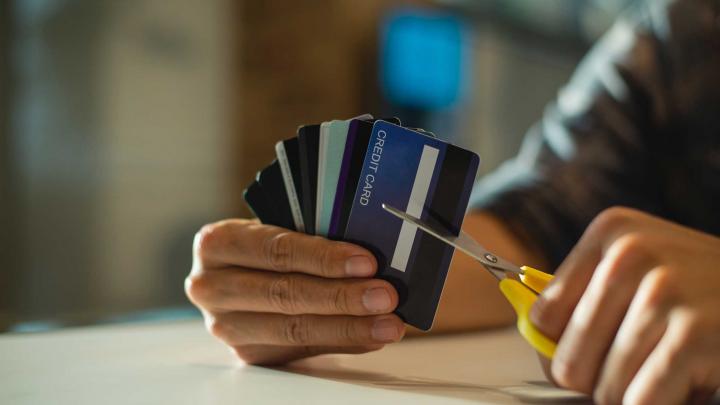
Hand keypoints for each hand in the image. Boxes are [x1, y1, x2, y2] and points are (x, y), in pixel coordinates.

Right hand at [185, 219, 403, 364]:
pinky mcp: (247, 352)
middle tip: (385, 296)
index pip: (275, 250)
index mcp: (217, 243)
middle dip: (342, 296)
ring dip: (349, 326)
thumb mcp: (279, 224)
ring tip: (388, 323)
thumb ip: (314, 233)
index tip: (366, 262)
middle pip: (284, 294)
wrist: (242, 270)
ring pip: (294, 329)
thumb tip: (373, 256)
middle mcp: (211, 287)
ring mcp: (226, 325)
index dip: (323, 257)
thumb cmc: (268, 242)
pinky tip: (370, 335)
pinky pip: (302, 348)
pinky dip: (343, 341)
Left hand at [531, 207, 719, 403]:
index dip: (560, 348)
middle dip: (594, 380)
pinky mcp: (695, 335)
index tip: (588, 352)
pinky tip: (678, 386)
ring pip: (605, 386)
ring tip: (661, 370)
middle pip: (568, 359)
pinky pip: (640, 400)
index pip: (543, 316)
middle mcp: (631, 255)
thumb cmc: (695, 288)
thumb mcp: (638, 271)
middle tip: (628, 370)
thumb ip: (584, 303)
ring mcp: (664, 294)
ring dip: (629, 394)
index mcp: (610, 233)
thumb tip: (540, 348)